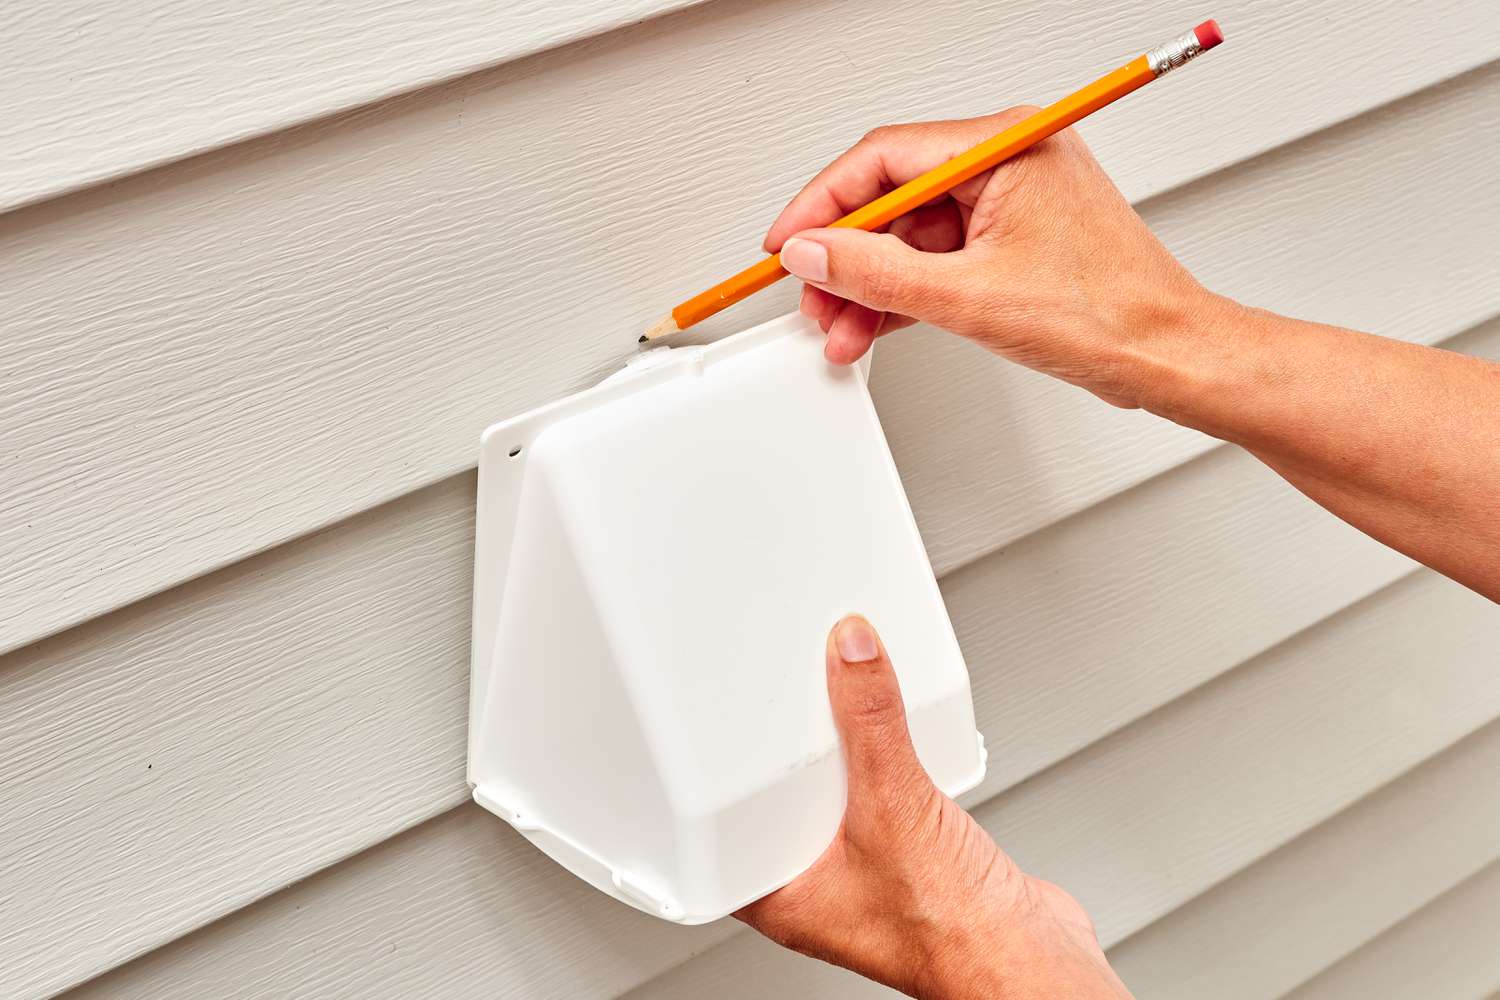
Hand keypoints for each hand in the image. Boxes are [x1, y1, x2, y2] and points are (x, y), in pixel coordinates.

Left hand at [736, 616, 1130, 999]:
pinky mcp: (912, 865)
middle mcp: (821, 891)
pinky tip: (905, 749)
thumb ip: (872, 723)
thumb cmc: (954, 933)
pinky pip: (888, 804)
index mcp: (785, 897)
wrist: (1030, 961)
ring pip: (841, 801)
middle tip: (790, 702)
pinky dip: (893, 772)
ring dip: (849, 759)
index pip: (726, 828)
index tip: (726, 721)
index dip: (721, 776)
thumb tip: (851, 654)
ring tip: (848, 715)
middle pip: (786, 801)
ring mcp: (867, 879)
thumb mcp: (896, 804)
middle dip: (791, 754)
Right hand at [766, 109, 1212, 408]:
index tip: (787, 243)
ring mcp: (1011, 198)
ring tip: (843, 326)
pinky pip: (939, 254)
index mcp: (1005, 146)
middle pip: (893, 196)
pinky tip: (875, 323)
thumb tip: (816, 254)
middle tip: (815, 297)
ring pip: (912, 233)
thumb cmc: (1108, 314)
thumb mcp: (966, 297)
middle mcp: (1008, 160)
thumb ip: (876, 273)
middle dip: (847, 256)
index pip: (884, 157)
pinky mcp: (1014, 236)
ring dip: (872, 282)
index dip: (823, 204)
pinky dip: (906, 290)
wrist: (1165, 355)